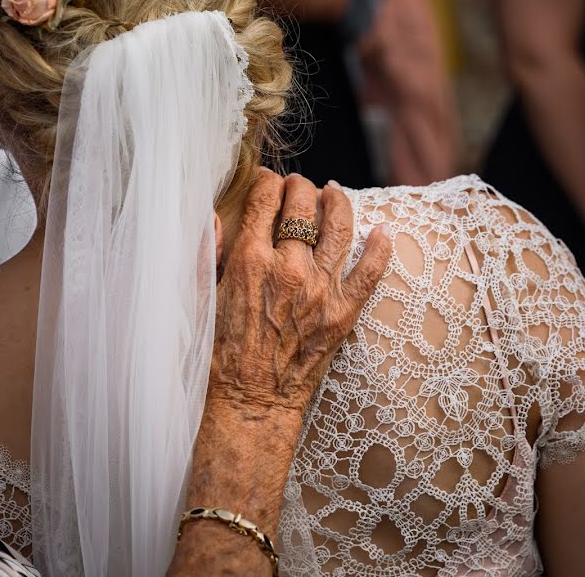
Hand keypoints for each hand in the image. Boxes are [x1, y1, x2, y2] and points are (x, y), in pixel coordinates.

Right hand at [170, 170, 390, 576]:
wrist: (250, 403)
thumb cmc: (218, 354)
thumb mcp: (200, 299)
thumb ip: (208, 253)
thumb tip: (215, 216)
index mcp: (249, 259)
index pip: (265, 197)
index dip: (266, 182)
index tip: (266, 183)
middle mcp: (289, 267)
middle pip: (303, 204)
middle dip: (299, 187)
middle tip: (296, 188)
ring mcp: (320, 289)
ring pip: (340, 225)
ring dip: (337, 201)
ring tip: (332, 193)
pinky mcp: (343, 313)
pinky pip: (371, 272)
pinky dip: (381, 248)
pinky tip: (383, 231)